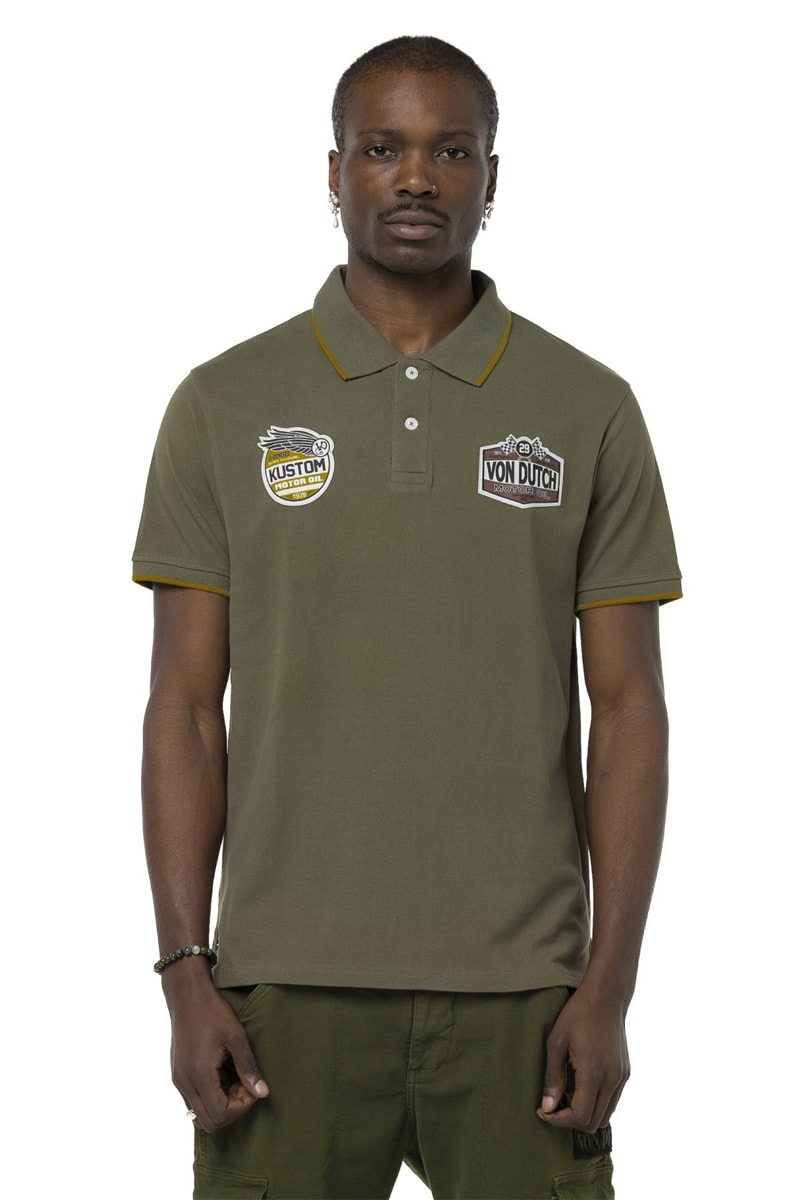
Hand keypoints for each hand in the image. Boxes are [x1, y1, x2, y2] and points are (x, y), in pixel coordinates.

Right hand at [166, 973, 268, 1132]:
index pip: (220, 1114)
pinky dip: (210, 1097)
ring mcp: (178, 1080)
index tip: (251, 1084)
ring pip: (199, 1115)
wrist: (187, 995)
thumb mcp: (236, 1036)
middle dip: (231, 1110)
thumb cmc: (212, 1011)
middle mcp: (184, 1083)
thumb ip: (248, 1067)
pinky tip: (222, 1075)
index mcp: (198, 1074)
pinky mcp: (178, 1075)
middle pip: (208, 1123)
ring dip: (220, 1105)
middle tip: (243, 1084)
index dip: (242, 1106)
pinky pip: (194, 1101)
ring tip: (233, 1078)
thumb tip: (262, 1093)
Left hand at [536, 986, 629, 1132]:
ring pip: (605, 1116)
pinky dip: (596, 1104)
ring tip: (565, 1096)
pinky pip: (612, 1101)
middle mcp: (612, 1080)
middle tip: (552, 1105)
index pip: (579, 1116)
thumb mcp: (556, 1042)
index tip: (542, 1110)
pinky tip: (580, 1087)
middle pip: (593, 1123)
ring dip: (584, 1114)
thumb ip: (553, 1077)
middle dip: (570, 1121)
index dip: (558, 1120)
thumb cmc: (577, 1014)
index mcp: (594, 1073)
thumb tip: (547, 1107)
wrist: (606, 996)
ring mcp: (621, 1077)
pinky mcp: (624, 1073)